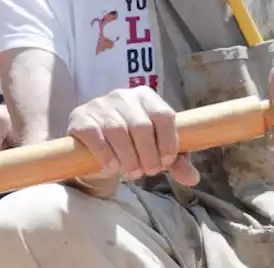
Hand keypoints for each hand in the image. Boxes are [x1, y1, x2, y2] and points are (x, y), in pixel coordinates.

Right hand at [66, 87, 199, 195]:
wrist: (94, 147)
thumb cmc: (132, 145)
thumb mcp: (156, 151)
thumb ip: (175, 162)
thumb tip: (193, 178)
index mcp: (146, 97)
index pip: (163, 114)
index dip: (168, 141)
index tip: (166, 161)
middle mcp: (122, 96)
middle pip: (141, 126)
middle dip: (148, 156)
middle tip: (148, 172)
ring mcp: (100, 105)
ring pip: (118, 132)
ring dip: (128, 159)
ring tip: (132, 173)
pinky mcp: (80, 118)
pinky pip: (96, 136)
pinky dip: (107, 155)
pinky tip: (112, 166)